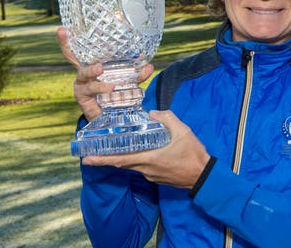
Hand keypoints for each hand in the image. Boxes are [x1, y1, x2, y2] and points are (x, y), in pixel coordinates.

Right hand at [57, 26, 154, 121]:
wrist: (112, 119)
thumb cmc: (116, 95)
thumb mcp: (128, 82)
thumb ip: (137, 75)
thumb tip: (149, 65)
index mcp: (93, 63)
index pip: (82, 48)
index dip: (71, 39)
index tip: (62, 28)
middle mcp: (84, 72)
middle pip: (71, 56)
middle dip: (67, 45)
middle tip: (67, 34)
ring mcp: (82, 84)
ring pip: (84, 72)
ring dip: (92, 69)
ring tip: (101, 68)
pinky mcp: (82, 96)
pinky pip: (90, 89)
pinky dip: (101, 87)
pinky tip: (110, 87)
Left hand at [82, 110, 210, 188]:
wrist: (203, 177)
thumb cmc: (194, 155)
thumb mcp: (183, 132)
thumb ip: (167, 118)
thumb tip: (153, 112)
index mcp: (150, 158)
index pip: (120, 159)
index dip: (102, 159)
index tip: (86, 159)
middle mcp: (146, 169)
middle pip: (121, 163)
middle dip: (104, 160)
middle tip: (88, 156)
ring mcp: (151, 175)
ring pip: (130, 165)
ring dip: (119, 159)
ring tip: (109, 151)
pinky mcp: (156, 177)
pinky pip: (140, 168)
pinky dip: (133, 160)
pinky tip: (136, 153)